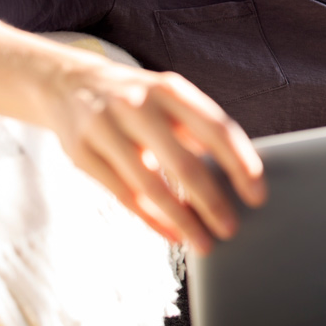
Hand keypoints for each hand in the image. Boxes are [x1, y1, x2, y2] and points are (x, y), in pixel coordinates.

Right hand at [49, 58, 265, 253]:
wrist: (67, 82)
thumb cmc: (137, 99)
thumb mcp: (169, 98)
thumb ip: (198, 128)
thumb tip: (238, 174)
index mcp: (170, 89)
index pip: (216, 129)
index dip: (241, 164)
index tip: (257, 195)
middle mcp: (138, 105)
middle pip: (184, 163)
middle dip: (211, 202)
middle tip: (231, 229)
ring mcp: (105, 128)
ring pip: (151, 186)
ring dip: (181, 220)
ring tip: (203, 242)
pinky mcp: (81, 153)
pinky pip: (123, 195)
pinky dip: (151, 219)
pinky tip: (172, 234)